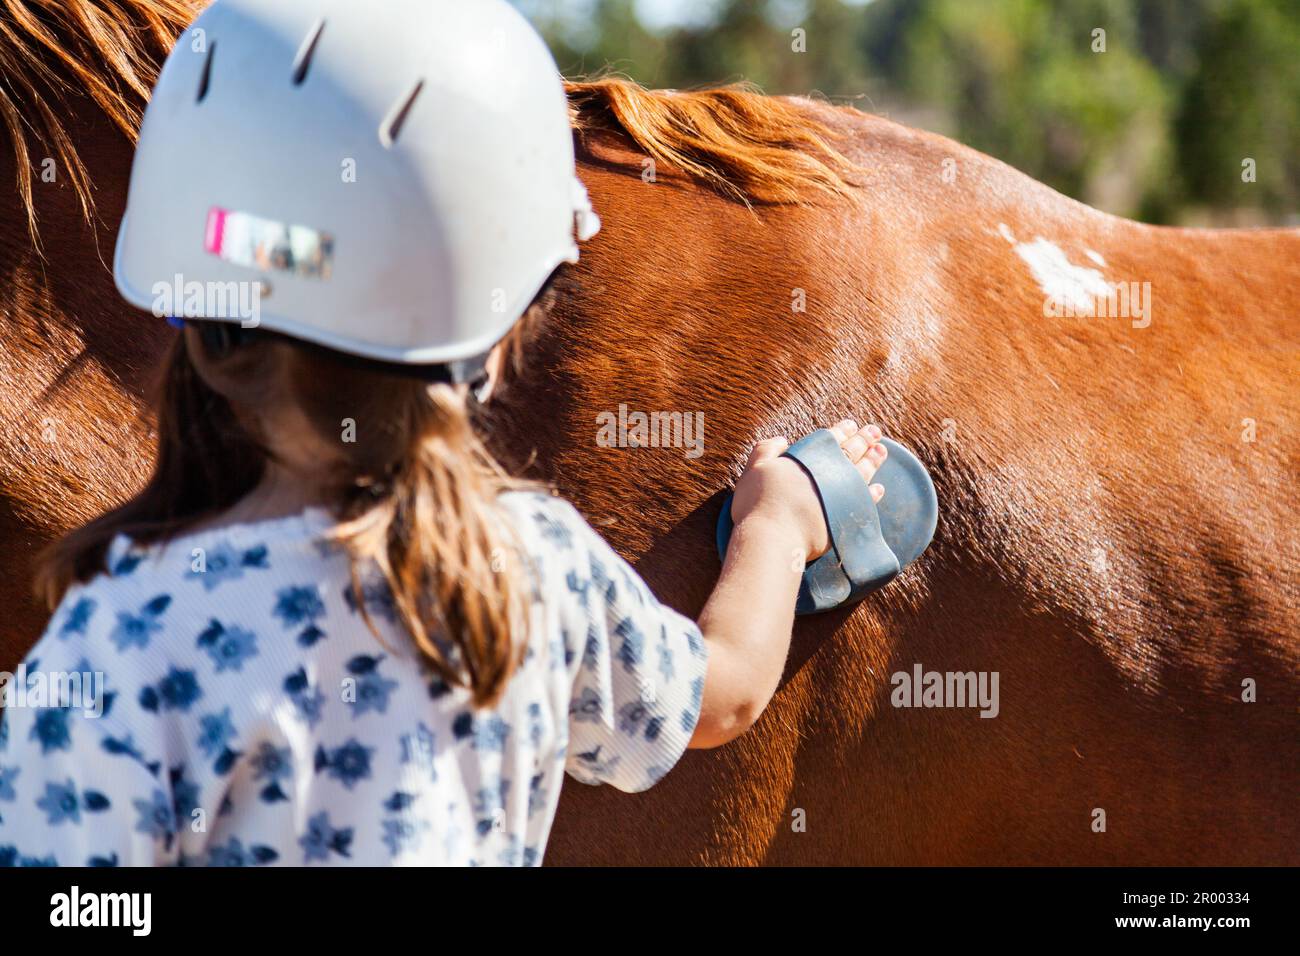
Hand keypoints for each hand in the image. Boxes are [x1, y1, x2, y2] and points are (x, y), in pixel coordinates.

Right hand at [729, 420, 886, 560]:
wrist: (774, 537)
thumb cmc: (758, 503)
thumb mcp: (754, 468)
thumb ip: (766, 450)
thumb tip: (781, 440)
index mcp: (810, 456)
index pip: (830, 438)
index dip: (842, 430)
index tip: (852, 425)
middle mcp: (831, 471)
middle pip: (852, 451)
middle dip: (865, 439)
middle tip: (875, 431)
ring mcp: (844, 494)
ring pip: (864, 472)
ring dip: (874, 461)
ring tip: (881, 451)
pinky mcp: (849, 518)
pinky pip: (867, 501)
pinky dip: (874, 493)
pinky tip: (878, 488)